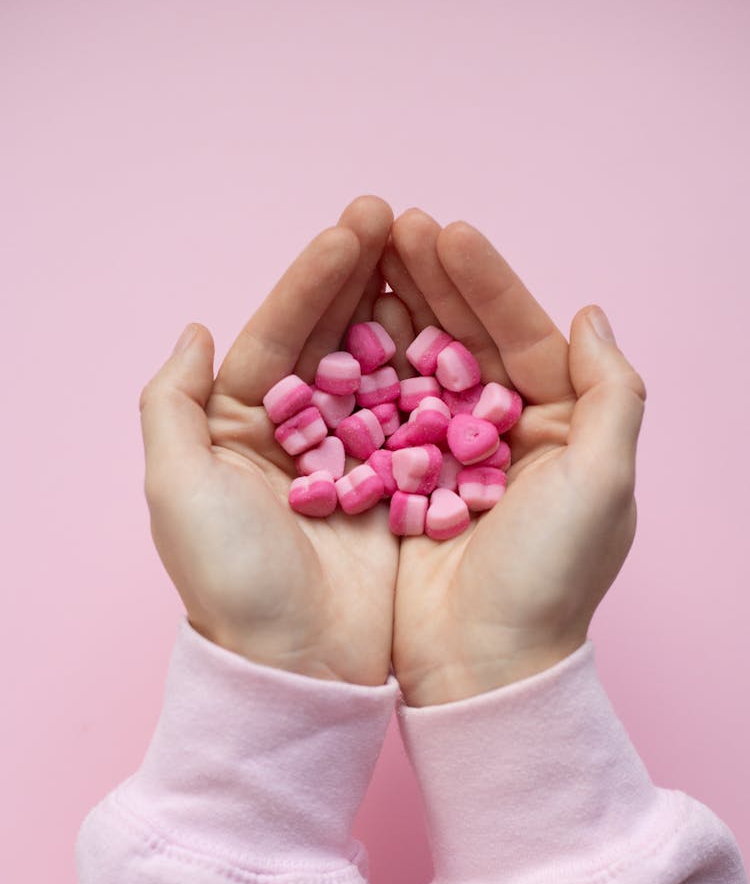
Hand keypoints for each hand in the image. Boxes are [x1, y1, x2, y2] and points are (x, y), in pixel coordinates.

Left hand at [139, 197, 398, 686]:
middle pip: (331, 340)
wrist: (297, 666)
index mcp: (236, 427)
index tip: (357, 225)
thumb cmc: (232, 578)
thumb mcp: (178, 485)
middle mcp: (293, 437)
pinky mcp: (393, 489)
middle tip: (399, 217)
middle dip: (363, 278)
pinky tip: (460, 330)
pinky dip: (435, 376)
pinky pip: (417, 419)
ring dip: (404, 313)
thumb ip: (173, 401)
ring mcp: (348, 461)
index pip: (279, 333)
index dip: (315, 278)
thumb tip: (196, 329)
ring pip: (379, 370)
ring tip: (434, 254)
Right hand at [382, 209, 646, 704]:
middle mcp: (500, 435)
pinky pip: (378, 414)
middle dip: (431, 282)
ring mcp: (445, 457)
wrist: (481, 666)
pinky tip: (337, 327)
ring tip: (360, 255)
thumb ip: (610, 394)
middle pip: (464, 340)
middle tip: (391, 223)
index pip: (521, 336)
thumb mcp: (602, 481)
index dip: (486, 283)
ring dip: (391, 312)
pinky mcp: (400, 483)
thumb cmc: (549, 577)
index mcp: (556, 428)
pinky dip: (360, 371)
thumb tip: (590, 315)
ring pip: (416, 366)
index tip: (446, 231)